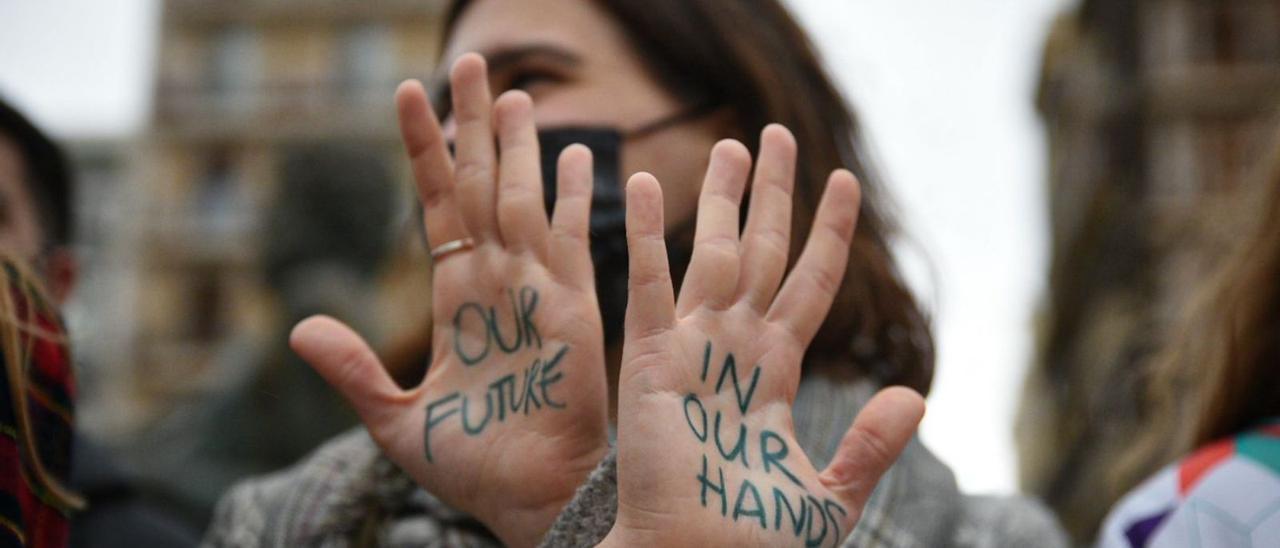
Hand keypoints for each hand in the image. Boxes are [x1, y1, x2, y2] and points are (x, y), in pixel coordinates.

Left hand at [288, 54, 608, 546]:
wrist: (528, 499)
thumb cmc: (470, 465)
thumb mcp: (393, 419)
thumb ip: (354, 370)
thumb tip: (298, 327)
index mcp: (455, 296)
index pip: (435, 204)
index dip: (423, 149)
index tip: (408, 92)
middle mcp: (496, 280)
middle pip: (480, 184)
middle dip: (475, 124)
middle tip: (472, 61)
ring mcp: (536, 289)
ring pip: (523, 199)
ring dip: (518, 146)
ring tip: (513, 92)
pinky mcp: (574, 308)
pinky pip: (574, 240)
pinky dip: (573, 197)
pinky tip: (573, 154)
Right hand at [601, 126, 925, 546]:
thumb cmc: (758, 541)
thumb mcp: (832, 493)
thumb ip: (870, 444)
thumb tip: (914, 395)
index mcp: (776, 373)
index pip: (811, 283)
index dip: (829, 233)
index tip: (846, 181)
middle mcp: (735, 349)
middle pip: (760, 251)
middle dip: (770, 194)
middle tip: (774, 134)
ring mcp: (692, 350)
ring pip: (710, 253)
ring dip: (721, 198)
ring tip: (731, 143)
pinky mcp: (651, 361)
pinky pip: (647, 286)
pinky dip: (640, 235)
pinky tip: (636, 182)